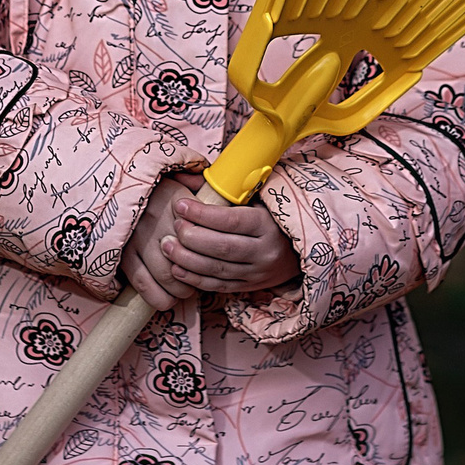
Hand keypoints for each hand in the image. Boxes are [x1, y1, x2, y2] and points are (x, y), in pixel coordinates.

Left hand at [121, 175, 300, 310]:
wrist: (297, 250)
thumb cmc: (269, 216)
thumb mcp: (254, 198)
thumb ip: (220, 188)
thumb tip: (184, 177)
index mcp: (267, 224)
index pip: (231, 220)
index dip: (203, 214)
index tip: (181, 205)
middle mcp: (264, 251)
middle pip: (223, 248)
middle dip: (193, 238)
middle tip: (174, 227)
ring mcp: (257, 273)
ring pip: (218, 270)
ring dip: (188, 260)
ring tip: (167, 247)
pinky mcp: (250, 287)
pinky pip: (219, 286)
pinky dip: (196, 279)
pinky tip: (177, 269)